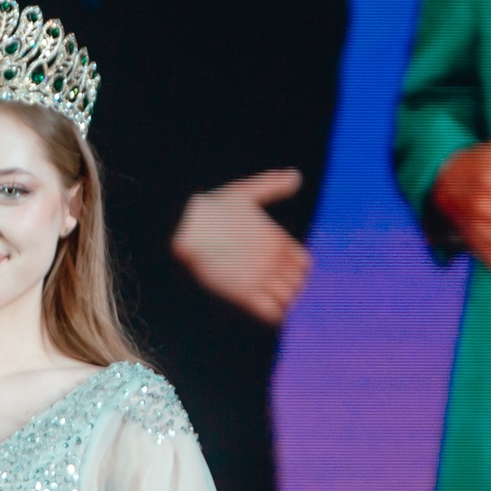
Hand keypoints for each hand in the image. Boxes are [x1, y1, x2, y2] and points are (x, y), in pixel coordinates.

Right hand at [169, 169, 312, 325]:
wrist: (185, 227)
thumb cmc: (212, 208)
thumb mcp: (247, 192)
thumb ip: (273, 185)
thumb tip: (296, 176)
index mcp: (277, 239)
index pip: (305, 265)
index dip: (298, 271)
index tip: (284, 272)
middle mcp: (273, 260)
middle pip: (298, 285)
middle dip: (289, 288)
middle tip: (274, 289)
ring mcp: (259, 277)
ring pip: (287, 300)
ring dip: (281, 302)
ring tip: (267, 300)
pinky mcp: (242, 293)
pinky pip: (271, 312)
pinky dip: (271, 314)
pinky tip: (261, 309)